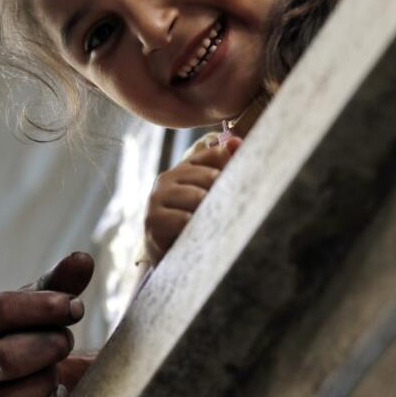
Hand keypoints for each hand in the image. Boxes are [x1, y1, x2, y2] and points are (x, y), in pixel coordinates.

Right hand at [0, 252, 95, 396]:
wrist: (31, 391)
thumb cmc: (31, 341)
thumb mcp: (43, 311)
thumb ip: (60, 285)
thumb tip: (82, 259)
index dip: (42, 307)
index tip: (75, 306)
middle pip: (3, 358)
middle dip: (48, 347)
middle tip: (66, 341)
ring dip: (45, 382)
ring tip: (55, 370)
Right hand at [145, 136, 241, 264]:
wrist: (169, 255)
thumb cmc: (195, 221)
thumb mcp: (211, 194)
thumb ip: (225, 166)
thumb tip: (237, 141)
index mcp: (182, 168)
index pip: (214, 155)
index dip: (230, 168)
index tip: (242, 180)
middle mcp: (166, 179)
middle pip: (209, 177)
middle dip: (224, 192)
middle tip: (235, 206)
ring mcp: (156, 199)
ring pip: (197, 197)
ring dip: (212, 211)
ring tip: (220, 221)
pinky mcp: (152, 221)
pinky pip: (183, 220)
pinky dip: (196, 226)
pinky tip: (201, 232)